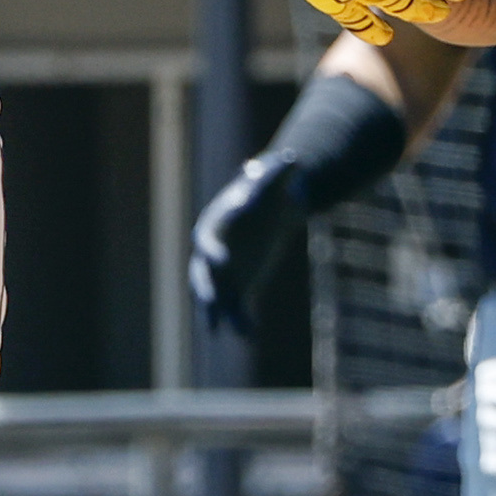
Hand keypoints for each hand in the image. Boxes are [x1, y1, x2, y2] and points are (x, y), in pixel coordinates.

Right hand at [187, 152, 309, 337]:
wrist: (274, 208)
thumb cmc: (270, 191)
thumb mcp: (275, 181)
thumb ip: (280, 172)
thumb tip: (294, 158)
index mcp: (214, 225)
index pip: (205, 241)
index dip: (211, 252)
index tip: (222, 261)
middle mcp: (213, 252)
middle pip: (201, 274)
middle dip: (204, 289)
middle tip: (208, 304)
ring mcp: (224, 272)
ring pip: (216, 297)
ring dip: (218, 314)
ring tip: (222, 332)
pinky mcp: (240, 285)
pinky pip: (237, 307)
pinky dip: (241, 321)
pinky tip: (249, 336)